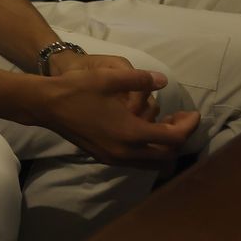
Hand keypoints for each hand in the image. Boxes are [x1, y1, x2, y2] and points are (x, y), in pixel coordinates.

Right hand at [40, 64, 197, 165]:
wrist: (46, 105)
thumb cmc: (78, 89)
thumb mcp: (110, 78)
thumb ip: (141, 79)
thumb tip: (163, 81)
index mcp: (131, 132)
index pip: (173, 137)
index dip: (189, 125)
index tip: (194, 113)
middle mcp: (126, 151)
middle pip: (167, 154)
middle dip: (180, 137)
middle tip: (182, 118)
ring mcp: (115, 158)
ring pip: (153, 162)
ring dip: (165, 146)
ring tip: (166, 125)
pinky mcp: (106, 158)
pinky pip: (138, 161)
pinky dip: (150, 150)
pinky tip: (145, 131)